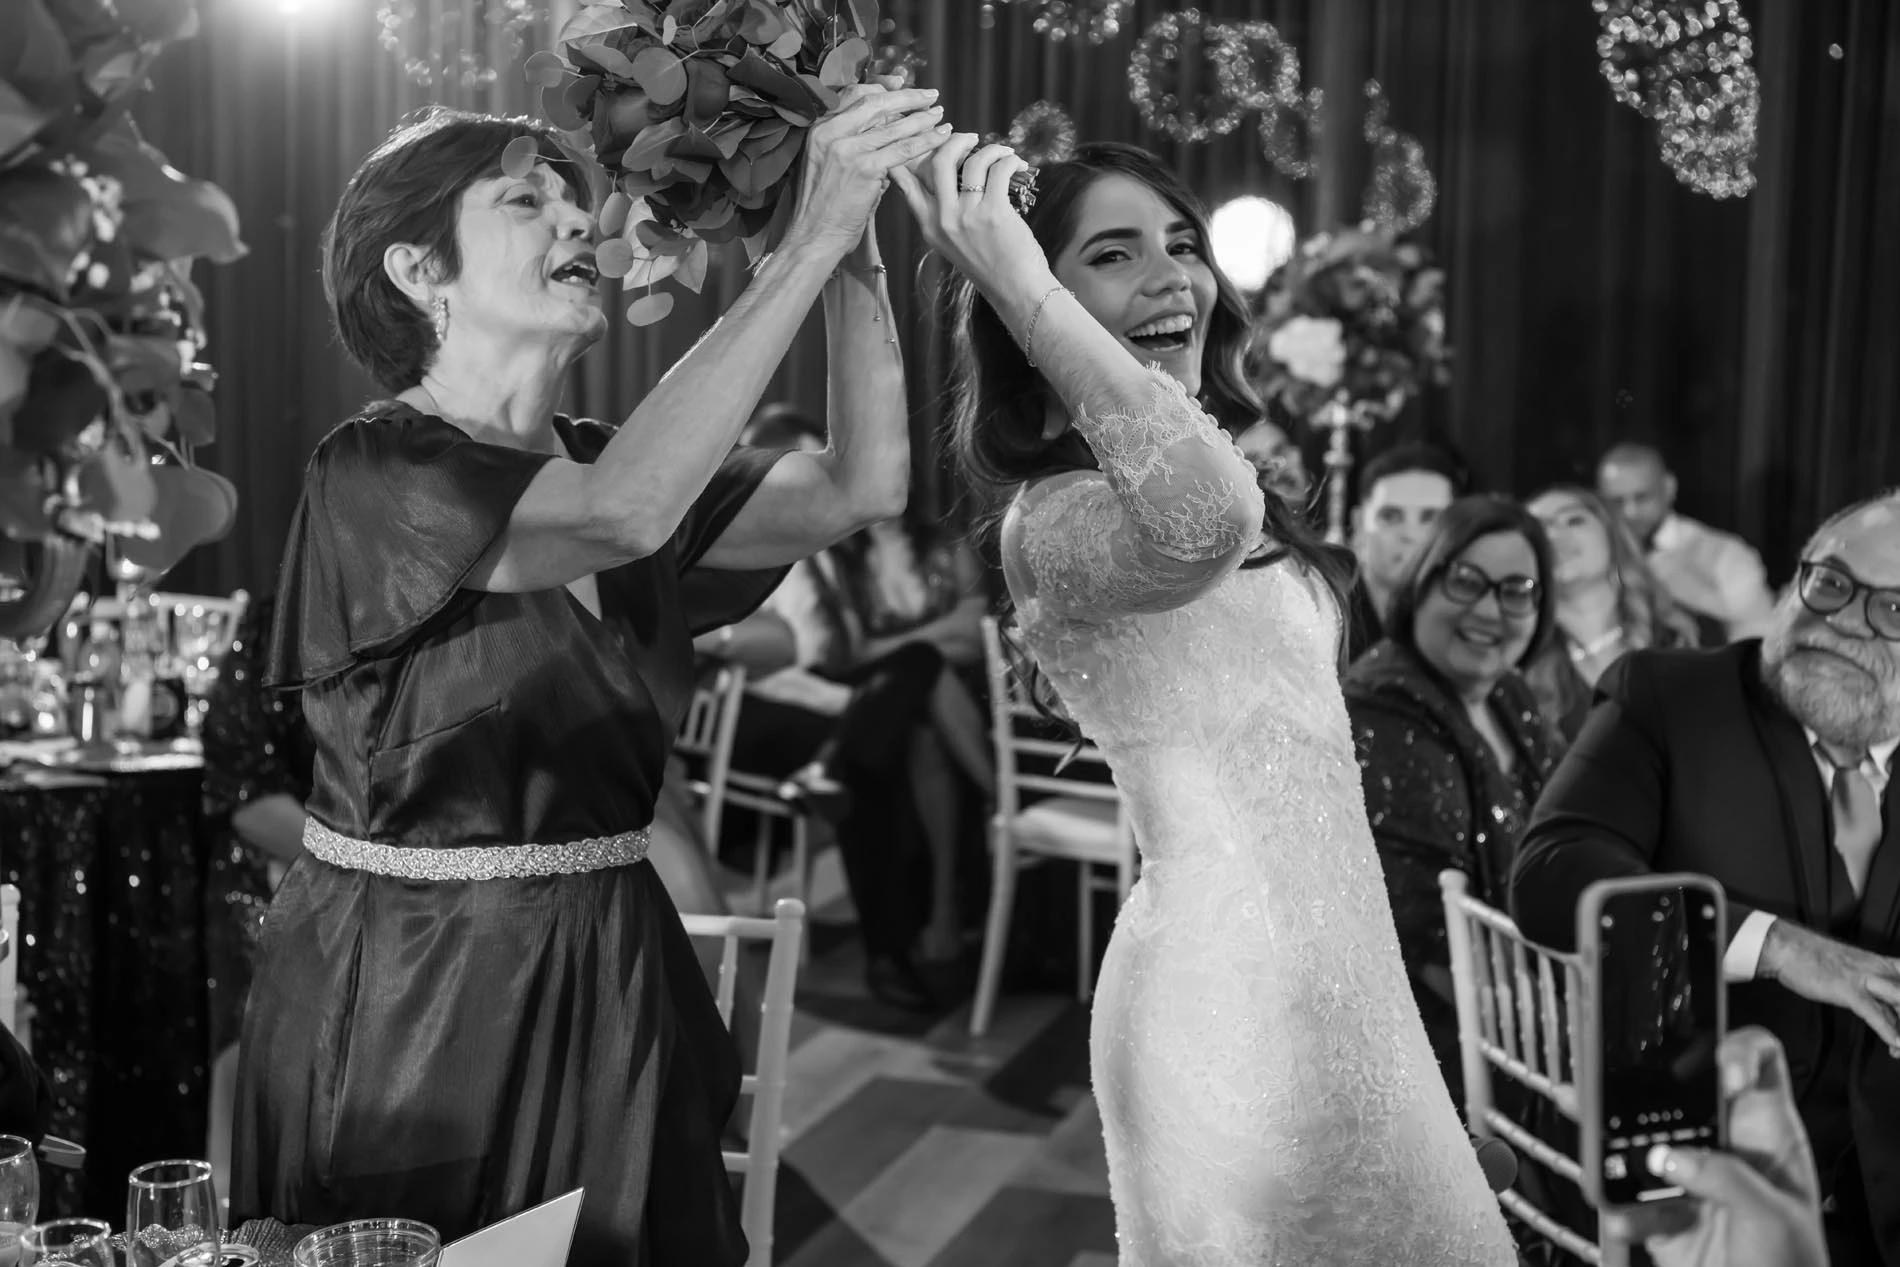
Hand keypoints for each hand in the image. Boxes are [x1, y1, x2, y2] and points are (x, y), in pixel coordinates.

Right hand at [784, 85, 948, 255]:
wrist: (813, 236)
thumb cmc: (822, 207)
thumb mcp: (826, 164)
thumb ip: (850, 144)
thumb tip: (883, 132)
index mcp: (819, 128)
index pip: (853, 94)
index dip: (881, 86)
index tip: (901, 84)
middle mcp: (830, 132)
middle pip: (875, 102)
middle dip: (907, 96)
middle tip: (930, 95)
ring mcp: (847, 149)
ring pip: (893, 125)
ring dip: (921, 117)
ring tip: (939, 114)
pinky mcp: (865, 168)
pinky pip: (903, 149)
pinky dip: (926, 140)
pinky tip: (941, 136)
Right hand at [889, 133, 1049, 302]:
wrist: (1016, 290)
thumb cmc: (990, 265)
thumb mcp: (953, 243)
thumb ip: (944, 214)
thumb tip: (950, 172)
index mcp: (929, 227)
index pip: (906, 183)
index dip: (911, 155)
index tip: (924, 137)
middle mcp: (943, 220)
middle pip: (938, 161)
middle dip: (955, 141)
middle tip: (970, 138)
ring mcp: (967, 216)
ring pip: (972, 161)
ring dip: (992, 150)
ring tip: (1004, 154)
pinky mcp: (994, 213)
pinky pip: (999, 170)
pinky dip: (1010, 161)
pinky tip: (1018, 164)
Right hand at [1604, 1028, 1826, 1266]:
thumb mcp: (1775, 1218)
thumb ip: (1725, 1179)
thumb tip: (1668, 1156)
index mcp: (1764, 1132)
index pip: (1755, 1060)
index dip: (1734, 1048)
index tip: (1714, 1067)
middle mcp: (1722, 1144)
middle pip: (1674, 1090)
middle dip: (1635, 1083)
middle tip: (1607, 1079)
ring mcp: (1687, 1175)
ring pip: (1637, 1136)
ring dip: (1608, 1140)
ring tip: (1594, 1141)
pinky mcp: (1658, 1210)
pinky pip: (1622, 1193)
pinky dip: (1614, 1203)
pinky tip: (1621, 1215)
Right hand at [1759, 918, 1899, 1054]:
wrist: (1787, 947)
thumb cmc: (1815, 959)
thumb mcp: (1855, 972)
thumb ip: (1875, 994)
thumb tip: (1887, 1015)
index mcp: (1885, 965)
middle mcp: (1880, 970)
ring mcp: (1865, 979)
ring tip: (1899, 1048)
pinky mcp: (1848, 990)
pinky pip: (1874, 1013)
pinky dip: (1887, 1031)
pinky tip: (1894, 1043)